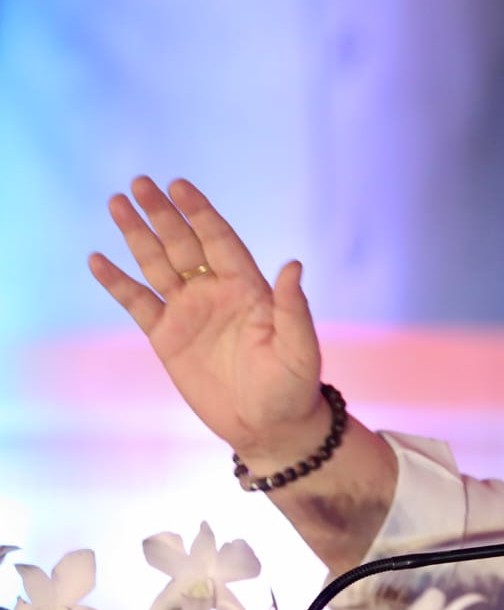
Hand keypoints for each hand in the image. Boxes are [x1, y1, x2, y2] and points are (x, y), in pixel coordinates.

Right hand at [89, 177, 325, 460]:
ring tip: (117, 203)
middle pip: (185, 244)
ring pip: (158, 265)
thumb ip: (293, 307)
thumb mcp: (299, 348)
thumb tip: (293, 265)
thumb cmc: (293, 387)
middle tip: (139, 183)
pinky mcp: (167, 337)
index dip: (200, 213)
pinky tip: (98, 260)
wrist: (270, 427)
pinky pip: (138, 303)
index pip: (221, 240)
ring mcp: (190, 312)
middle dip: (163, 214)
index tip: (179, 185)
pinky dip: (118, 282)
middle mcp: (217, 293)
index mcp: (250, 289)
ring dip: (138, 236)